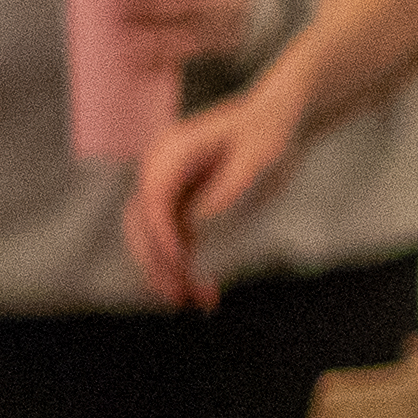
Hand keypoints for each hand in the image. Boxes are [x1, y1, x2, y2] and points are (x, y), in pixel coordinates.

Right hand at [125, 68, 311, 309]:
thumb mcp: (260, 155)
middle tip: (180, 297)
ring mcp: (166, 189)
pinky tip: (204, 290)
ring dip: (169, 273)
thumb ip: (229, 186)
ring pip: (152, 240)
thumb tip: (197, 223)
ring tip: (199, 302)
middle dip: (157, 264)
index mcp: (171, 151)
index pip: (152, 200)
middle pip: (140, 225)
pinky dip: (185, 267)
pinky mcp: (179, 205)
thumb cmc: (271, 130)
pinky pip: (173, 242)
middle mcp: (158, 170)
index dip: (162, 234)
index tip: (182, 263)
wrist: (277, 116)